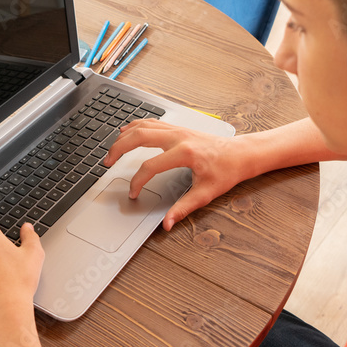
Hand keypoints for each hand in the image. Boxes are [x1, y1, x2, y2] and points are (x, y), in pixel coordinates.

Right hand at [102, 120, 252, 230]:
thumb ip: (184, 209)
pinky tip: (126, 132)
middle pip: (139, 137)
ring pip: (143, 125)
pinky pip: (151, 122)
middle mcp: (179, 137)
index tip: (132, 192)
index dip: (137, 181)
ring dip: (124, 136)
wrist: (240, 154)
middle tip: (106, 162)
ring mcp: (177, 130)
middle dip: (118, 149)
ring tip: (111, 149)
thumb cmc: (226, 171)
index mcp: (185, 153)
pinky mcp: (178, 128)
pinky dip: (135, 126)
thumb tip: (167, 223)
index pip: (150, 166)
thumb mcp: (206, 194)